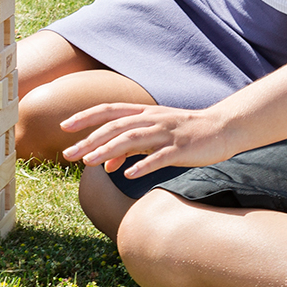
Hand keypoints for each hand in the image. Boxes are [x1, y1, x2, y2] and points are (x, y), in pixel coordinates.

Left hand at [59, 102, 235, 177]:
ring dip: (108, 150)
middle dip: (89, 140)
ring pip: (132, 139)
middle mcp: (151, 119)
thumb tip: (103, 164)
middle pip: (115, 126)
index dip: (85, 116)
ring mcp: (166, 133)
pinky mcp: (181, 148)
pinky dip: (143, 164)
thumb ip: (127, 147)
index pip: (108, 110)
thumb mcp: (152, 136)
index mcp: (143, 113)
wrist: (222, 128)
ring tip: (89, 162)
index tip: (64, 126)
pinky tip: (128, 175)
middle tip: (68, 154)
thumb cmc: (183, 133)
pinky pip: (160, 157)